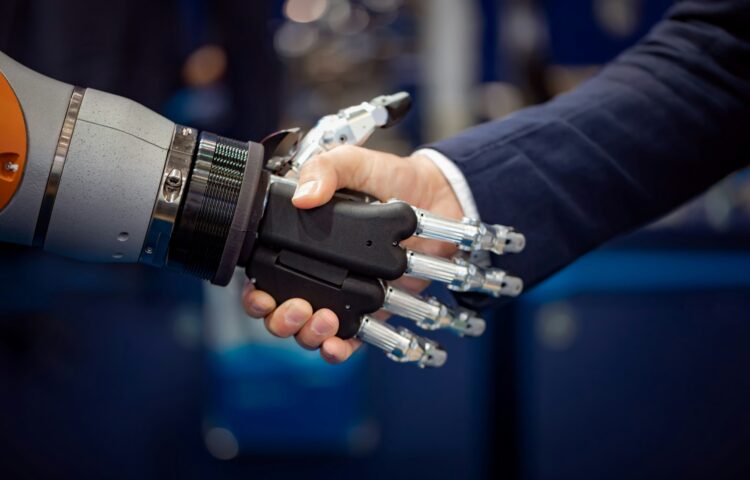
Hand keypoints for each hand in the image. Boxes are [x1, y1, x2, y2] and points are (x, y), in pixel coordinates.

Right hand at [242, 145, 463, 362]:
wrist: (439, 196)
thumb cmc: (392, 178)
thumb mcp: (354, 162)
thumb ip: (326, 169)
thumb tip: (301, 197)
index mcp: (301, 241)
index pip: (264, 275)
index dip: (255, 292)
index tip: (261, 295)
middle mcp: (317, 272)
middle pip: (281, 311)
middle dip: (280, 320)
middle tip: (297, 309)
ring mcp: (344, 293)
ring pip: (310, 330)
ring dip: (309, 335)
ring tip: (324, 321)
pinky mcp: (372, 309)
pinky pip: (349, 339)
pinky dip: (339, 350)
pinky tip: (338, 346)